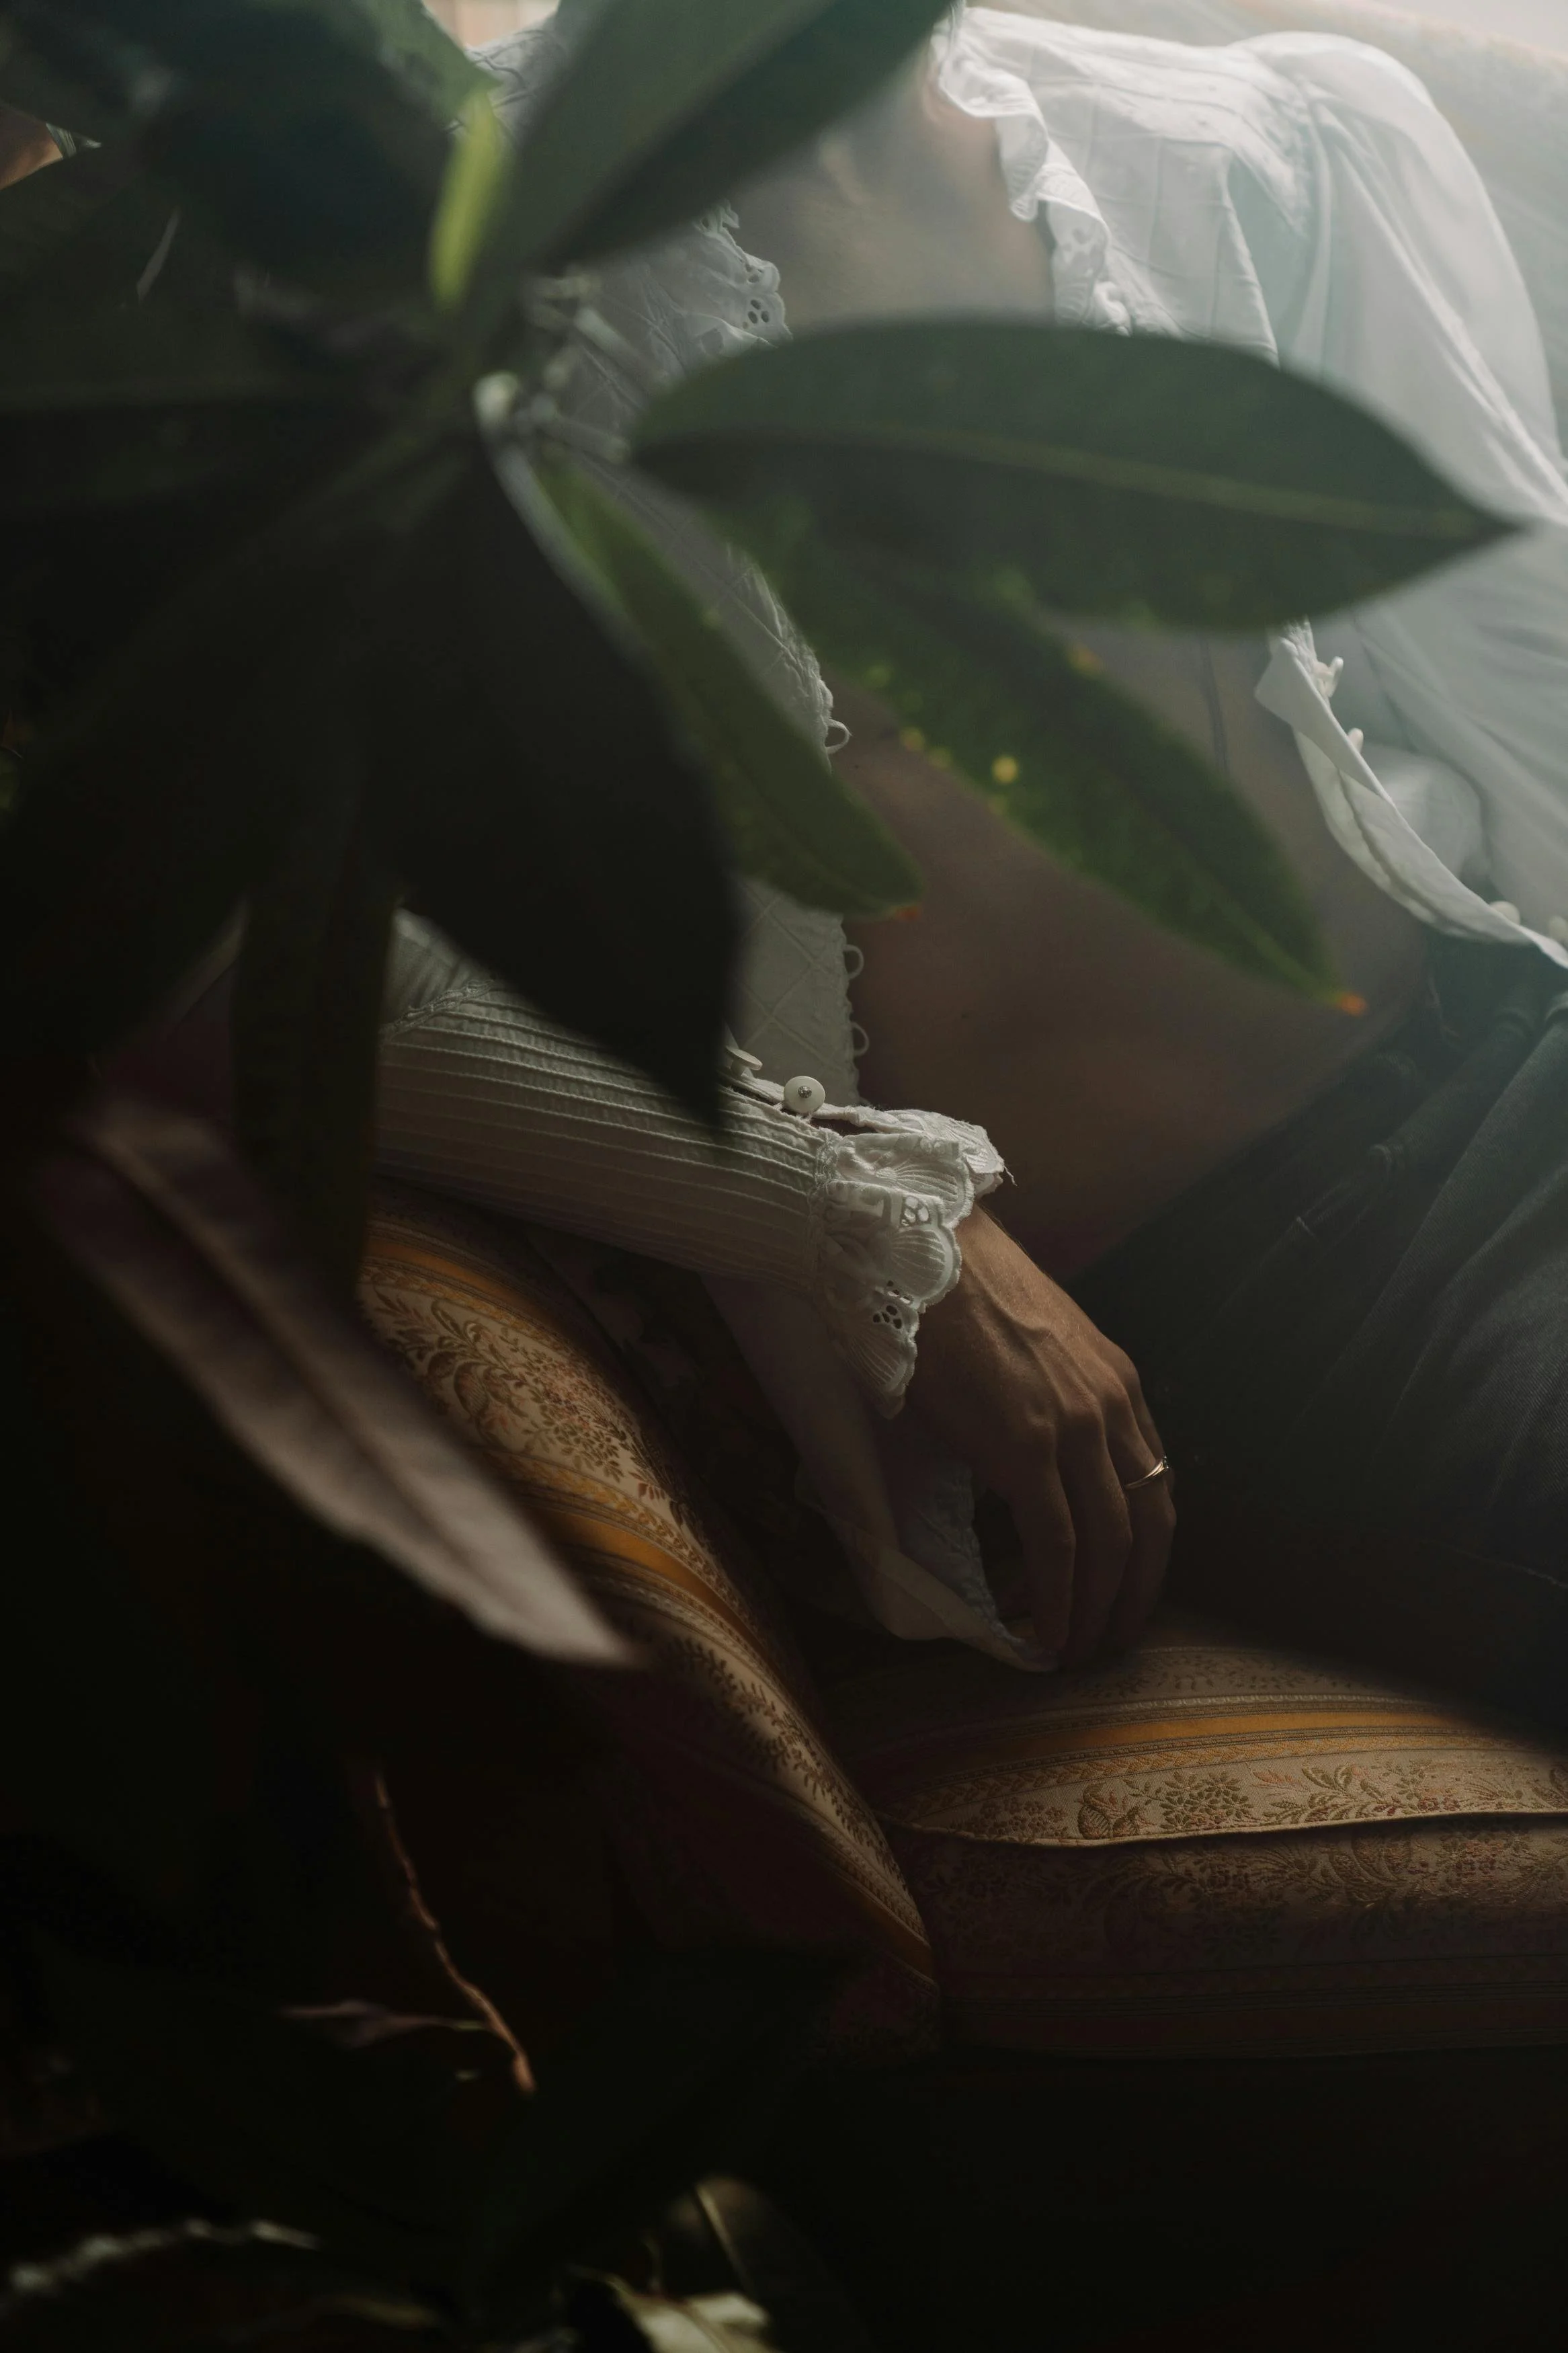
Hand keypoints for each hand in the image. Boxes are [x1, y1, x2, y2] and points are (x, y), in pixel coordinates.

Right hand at [909, 1207, 1172, 1663]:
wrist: (916, 1248)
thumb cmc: (954, 1289)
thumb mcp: (1028, 1346)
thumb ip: (1045, 1400)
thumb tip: (1020, 1459)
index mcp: (1117, 1381)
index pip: (1156, 1481)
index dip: (1145, 1548)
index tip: (1123, 1586)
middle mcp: (1111, 1405)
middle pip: (1149, 1523)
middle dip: (1134, 1592)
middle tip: (1110, 1638)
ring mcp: (1074, 1426)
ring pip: (1109, 1542)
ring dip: (1096, 1607)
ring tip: (1071, 1648)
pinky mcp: (1027, 1446)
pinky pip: (1058, 1543)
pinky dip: (1057, 1595)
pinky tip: (1043, 1627)